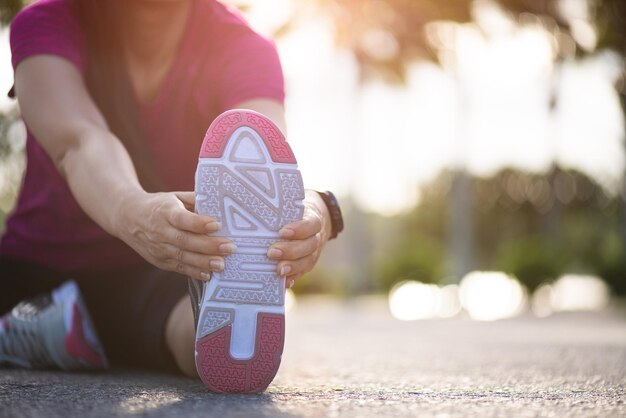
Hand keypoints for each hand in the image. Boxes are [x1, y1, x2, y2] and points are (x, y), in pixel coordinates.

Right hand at [115, 191, 235, 280]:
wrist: (127, 217)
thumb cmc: (159, 205)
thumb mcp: (175, 196)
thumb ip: (196, 200)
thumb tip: (221, 204)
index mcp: (165, 211)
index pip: (182, 219)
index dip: (199, 223)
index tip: (216, 224)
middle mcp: (160, 231)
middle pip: (185, 240)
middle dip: (209, 245)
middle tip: (230, 247)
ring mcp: (159, 248)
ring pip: (183, 257)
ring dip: (204, 262)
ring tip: (222, 264)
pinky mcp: (159, 261)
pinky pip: (178, 268)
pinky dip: (193, 272)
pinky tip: (208, 274)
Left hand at [266, 190, 331, 287]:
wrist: (317, 216)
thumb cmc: (296, 208)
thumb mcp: (292, 201)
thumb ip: (279, 203)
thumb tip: (251, 194)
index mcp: (313, 217)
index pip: (311, 224)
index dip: (299, 229)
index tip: (282, 231)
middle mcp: (316, 236)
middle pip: (309, 245)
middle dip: (291, 250)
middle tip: (271, 252)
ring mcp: (314, 251)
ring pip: (308, 261)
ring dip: (293, 266)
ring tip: (278, 270)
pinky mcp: (309, 262)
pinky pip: (303, 272)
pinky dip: (294, 278)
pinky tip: (284, 283)